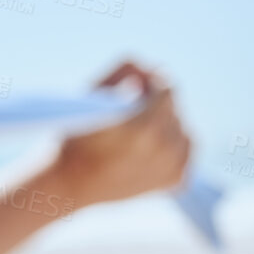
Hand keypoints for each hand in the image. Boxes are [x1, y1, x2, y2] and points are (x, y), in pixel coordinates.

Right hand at [54, 60, 191, 206]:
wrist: (68, 185)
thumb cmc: (74, 138)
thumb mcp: (91, 95)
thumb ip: (125, 71)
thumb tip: (151, 69)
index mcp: (146, 124)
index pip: (166, 87)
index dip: (148, 84)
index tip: (130, 90)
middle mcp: (166, 147)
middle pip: (174, 109)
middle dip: (154, 107)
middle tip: (126, 118)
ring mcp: (173, 166)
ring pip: (183, 129)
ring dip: (164, 126)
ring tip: (135, 134)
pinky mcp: (176, 180)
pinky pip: (186, 151)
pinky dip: (172, 147)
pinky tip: (147, 149)